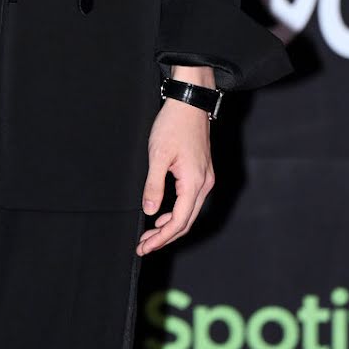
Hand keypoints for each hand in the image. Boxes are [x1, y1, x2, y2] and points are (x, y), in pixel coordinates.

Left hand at [136, 97, 214, 255]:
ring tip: (149, 234)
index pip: (179, 222)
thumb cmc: (173, 125)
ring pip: (189, 212)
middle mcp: (204, 184)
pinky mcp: (201, 172)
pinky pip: (190, 201)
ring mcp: (205, 178)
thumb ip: (154, 185)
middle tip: (144, 245)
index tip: (145, 246)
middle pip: (186, 222)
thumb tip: (150, 211)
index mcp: (194, 183)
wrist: (189, 102)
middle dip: (164, 236)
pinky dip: (176, 212)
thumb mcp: (158, 155)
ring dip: (170, 226)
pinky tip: (162, 214)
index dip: (161, 238)